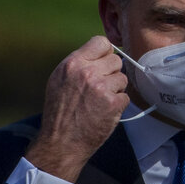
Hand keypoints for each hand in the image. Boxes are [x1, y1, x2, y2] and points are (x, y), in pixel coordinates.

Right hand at [25, 36, 128, 181]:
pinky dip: (118, 105)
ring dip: (115, 89)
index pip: (101, 42)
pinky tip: (104, 111)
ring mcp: (102, 88)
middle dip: (111, 73)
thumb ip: (78, 64)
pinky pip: (125, 96)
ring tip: (100, 101)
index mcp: (73, 63)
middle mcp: (87, 72)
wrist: (62, 141)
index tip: (104, 62)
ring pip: (122, 78)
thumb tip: (98, 54)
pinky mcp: (113, 103)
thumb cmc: (59, 112)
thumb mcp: (59, 80)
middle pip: (116, 60)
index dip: (105, 52)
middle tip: (100, 87)